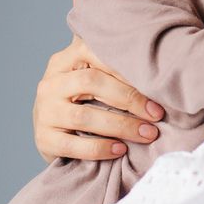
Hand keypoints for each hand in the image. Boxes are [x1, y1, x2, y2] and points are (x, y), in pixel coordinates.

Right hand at [33, 35, 165, 162]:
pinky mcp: (44, 139)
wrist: (50, 132)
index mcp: (64, 60)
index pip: (95, 54)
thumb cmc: (81, 100)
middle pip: (91, 82)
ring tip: (147, 134)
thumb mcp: (89, 77)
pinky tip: (120, 150)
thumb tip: (159, 64)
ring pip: (84, 116)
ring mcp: (45, 111)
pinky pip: (73, 145)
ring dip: (121, 126)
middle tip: (156, 114)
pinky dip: (100, 148)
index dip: (126, 68)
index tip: (155, 84)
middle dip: (129, 98)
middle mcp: (51, 83)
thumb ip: (111, 66)